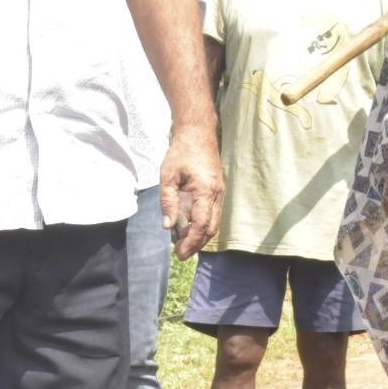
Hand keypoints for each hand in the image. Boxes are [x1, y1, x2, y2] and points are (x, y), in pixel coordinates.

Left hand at [160, 124, 223, 259]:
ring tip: (183, 246)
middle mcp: (217, 194)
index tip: (179, 252)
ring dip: (200, 237)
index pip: (201, 224)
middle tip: (180, 254)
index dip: (191, 241)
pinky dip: (203, 226)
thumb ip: (168, 202)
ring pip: (214, 223)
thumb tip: (167, 226)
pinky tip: (189, 231)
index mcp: (205, 190)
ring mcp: (220, 193)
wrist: (198, 133)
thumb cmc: (181, 152)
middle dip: (196, 244)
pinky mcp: (217, 191)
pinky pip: (213, 215)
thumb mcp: (168, 177)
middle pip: (210, 228)